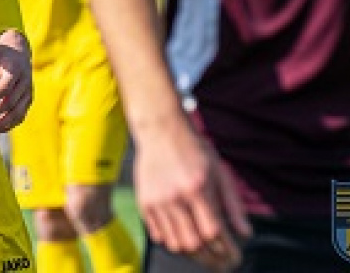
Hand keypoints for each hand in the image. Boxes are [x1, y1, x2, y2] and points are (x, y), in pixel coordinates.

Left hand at [0, 29, 32, 135]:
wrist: (18, 51)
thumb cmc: (0, 56)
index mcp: (15, 69)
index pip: (5, 88)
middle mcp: (25, 81)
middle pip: (10, 103)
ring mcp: (29, 92)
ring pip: (17, 113)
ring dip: (2, 125)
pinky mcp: (29, 99)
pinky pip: (21, 115)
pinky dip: (9, 124)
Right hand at [135, 117, 251, 270]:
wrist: (160, 129)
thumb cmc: (193, 148)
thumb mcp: (220, 171)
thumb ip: (233, 204)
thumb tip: (245, 234)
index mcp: (197, 188)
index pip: (214, 232)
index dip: (227, 251)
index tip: (235, 256)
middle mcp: (175, 196)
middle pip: (194, 244)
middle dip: (212, 259)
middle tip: (222, 262)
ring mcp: (157, 200)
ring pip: (175, 244)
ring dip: (193, 253)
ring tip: (204, 251)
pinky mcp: (144, 201)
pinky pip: (158, 235)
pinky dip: (172, 241)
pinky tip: (183, 236)